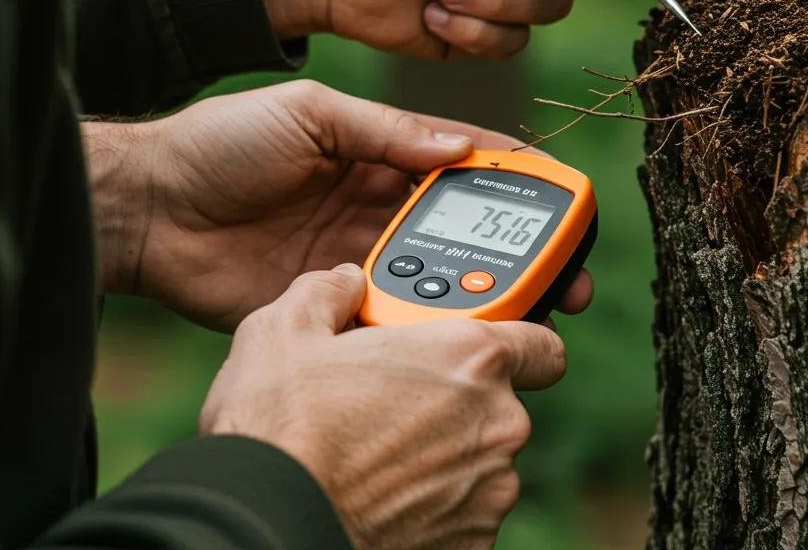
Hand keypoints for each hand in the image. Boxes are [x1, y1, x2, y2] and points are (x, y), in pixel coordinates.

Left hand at [85, 80, 591, 330]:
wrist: (148, 208)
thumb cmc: (223, 141)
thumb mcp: (309, 111)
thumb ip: (383, 131)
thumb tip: (459, 148)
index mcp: (376, 151)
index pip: (462, 161)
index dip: (513, 175)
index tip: (559, 192)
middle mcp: (376, 204)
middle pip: (462, 226)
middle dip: (518, 245)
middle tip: (566, 268)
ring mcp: (357, 254)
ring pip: (437, 273)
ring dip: (483, 287)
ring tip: (532, 305)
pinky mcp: (332, 302)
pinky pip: (390, 315)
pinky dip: (427, 322)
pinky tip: (461, 331)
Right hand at [201, 264, 566, 549]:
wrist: (265, 522)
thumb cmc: (281, 427)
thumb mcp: (286, 328)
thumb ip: (329, 290)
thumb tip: (344, 283)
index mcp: (470, 356)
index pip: (541, 341)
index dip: (515, 339)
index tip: (478, 347)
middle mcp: (497, 422)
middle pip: (500, 400)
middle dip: (458, 398)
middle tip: (395, 399)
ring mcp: (489, 491)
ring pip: (481, 459)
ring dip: (444, 452)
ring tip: (377, 453)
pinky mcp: (473, 546)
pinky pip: (464, 512)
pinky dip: (433, 505)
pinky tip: (381, 496)